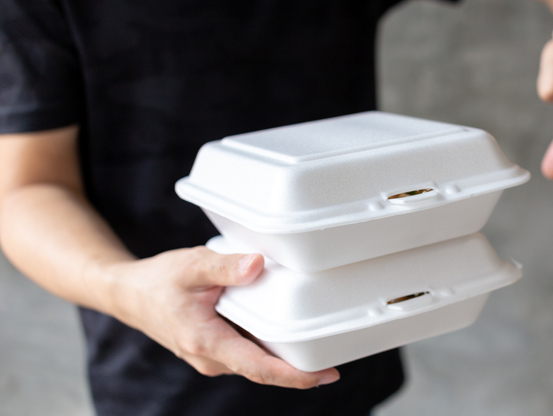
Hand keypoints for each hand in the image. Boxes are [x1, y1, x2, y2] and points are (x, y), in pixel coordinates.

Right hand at [107, 246, 339, 387]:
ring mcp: (211, 357)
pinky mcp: (212, 350)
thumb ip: (226, 266)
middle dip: (298, 370)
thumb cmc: (159, 280)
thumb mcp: (192, 266)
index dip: (295, 375)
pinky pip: (246, 354)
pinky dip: (267, 349)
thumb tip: (257, 266)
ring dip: (283, 360)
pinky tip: (285, 334)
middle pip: (263, 370)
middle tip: (335, 358)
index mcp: (207, 341)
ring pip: (255, 363)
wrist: (129, 295)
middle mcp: (211, 358)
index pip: (259, 367)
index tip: (325, 375)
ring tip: (318, 346)